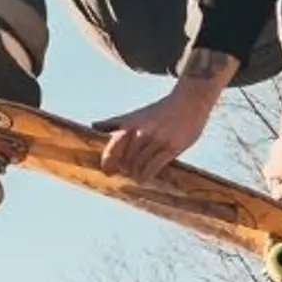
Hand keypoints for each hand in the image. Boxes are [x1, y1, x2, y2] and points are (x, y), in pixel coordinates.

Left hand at [98, 73, 225, 184]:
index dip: (107, 163)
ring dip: (135, 175)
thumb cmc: (160, 110)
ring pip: (138, 166)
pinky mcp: (171, 147)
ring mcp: (156, 140)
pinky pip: (154, 167)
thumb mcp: (135, 114)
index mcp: (131, 124)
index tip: (107, 172)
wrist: (189, 101)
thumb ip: (115, 123)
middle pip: (125, 160)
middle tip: (126, 174)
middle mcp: (141, 132)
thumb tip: (93, 126)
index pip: (113, 148)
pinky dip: (147, 176)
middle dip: (124, 170)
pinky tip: (145, 180)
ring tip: (137, 177)